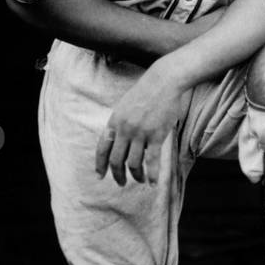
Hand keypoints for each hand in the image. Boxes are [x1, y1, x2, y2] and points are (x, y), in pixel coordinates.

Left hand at [95, 66, 185, 185]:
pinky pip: (152, 160)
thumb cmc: (146, 91)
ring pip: (134, 163)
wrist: (164, 81)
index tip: (100, 175)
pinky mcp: (156, 135)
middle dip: (117, 175)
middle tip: (120, 183)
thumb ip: (120, 122)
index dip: (100, 164)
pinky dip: (151, 174)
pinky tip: (152, 183)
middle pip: (117, 160)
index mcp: (114, 122)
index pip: (102, 148)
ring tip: (138, 181)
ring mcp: (140, 133)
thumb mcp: (125, 105)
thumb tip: (118, 139)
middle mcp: (125, 130)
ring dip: (135, 176)